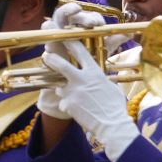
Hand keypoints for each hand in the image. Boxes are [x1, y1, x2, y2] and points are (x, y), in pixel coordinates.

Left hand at [40, 42, 133, 158]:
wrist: (112, 125)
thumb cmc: (115, 106)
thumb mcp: (110, 86)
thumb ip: (98, 78)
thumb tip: (94, 74)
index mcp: (94, 73)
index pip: (80, 52)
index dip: (70, 42)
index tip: (63, 36)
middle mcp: (81, 80)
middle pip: (59, 64)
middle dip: (51, 58)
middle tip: (46, 55)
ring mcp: (72, 92)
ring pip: (59, 86)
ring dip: (64, 90)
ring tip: (79, 99)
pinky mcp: (67, 104)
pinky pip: (63, 102)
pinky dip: (69, 106)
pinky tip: (80, 111)